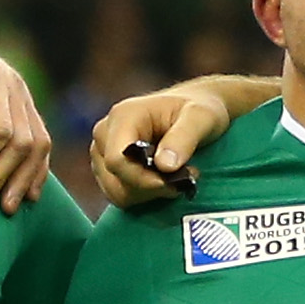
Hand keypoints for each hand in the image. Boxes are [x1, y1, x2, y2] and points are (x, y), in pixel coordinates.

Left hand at [0, 14, 51, 213]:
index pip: (1, 129)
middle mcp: (16, 89)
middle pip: (23, 141)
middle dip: (4, 177)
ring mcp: (24, 99)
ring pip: (39, 144)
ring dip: (25, 179)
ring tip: (7, 208)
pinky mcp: (24, 110)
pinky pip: (40, 142)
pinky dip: (36, 170)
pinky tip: (29, 194)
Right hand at [91, 77, 252, 204]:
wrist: (192, 109)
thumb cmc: (199, 108)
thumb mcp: (202, 118)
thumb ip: (184, 138)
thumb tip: (164, 166)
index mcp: (123, 116)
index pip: (117, 160)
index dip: (143, 179)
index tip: (174, 184)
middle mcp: (105, 133)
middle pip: (115, 179)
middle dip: (150, 187)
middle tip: (184, 178)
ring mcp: (102, 151)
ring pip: (116, 191)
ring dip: (148, 193)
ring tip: (175, 178)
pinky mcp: (107, 167)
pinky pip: (119, 194)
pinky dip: (143, 195)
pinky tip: (163, 181)